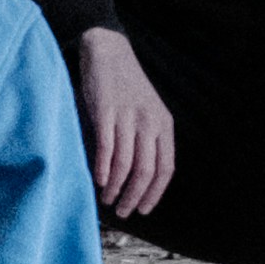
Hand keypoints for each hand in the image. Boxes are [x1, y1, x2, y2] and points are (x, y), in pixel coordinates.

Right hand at [72, 29, 177, 217]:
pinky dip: (102, 169)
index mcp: (163, 124)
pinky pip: (106, 148)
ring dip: (115, 188)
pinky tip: (98, 180)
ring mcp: (127, 116)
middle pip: (145, 171)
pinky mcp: (105, 111)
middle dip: (133, 197)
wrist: (108, 51)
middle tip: (122, 211)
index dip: (154, 193)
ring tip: (106, 199)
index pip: (166, 168)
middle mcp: (148, 121)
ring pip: (125, 165)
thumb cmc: (126, 88)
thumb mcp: (146, 112)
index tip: (143, 210)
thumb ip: (146, 141)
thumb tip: (138, 181)